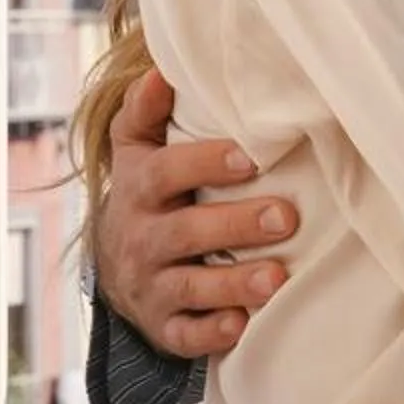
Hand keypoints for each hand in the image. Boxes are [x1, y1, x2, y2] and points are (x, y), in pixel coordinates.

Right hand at [97, 67, 299, 360]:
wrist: (117, 269)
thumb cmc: (149, 197)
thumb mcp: (137, 153)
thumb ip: (145, 112)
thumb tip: (162, 68)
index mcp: (138, 189)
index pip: (164, 172)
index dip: (202, 163)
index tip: (249, 156)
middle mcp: (141, 239)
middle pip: (184, 232)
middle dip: (234, 225)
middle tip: (286, 216)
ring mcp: (151, 286)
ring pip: (189, 287)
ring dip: (233, 283)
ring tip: (278, 278)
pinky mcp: (164, 327)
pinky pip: (185, 335)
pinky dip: (212, 333)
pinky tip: (244, 324)